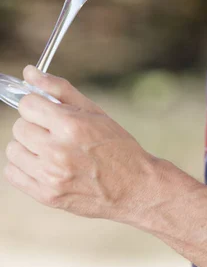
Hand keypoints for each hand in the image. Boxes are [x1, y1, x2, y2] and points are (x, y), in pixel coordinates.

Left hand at [4, 66, 160, 224]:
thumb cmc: (116, 146)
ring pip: (13, 150)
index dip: (37, 105)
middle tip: (53, 132)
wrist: (133, 187)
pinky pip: (12, 174)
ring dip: (28, 147)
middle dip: (34, 125)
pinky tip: (43, 165)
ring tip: (50, 150)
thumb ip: (59, 89)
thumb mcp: (94, 111)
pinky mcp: (46, 195)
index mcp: (71, 126)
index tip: (46, 111)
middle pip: (19, 127)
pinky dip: (23, 167)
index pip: (27, 104)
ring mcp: (50, 176)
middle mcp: (58, 151)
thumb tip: (29, 72)